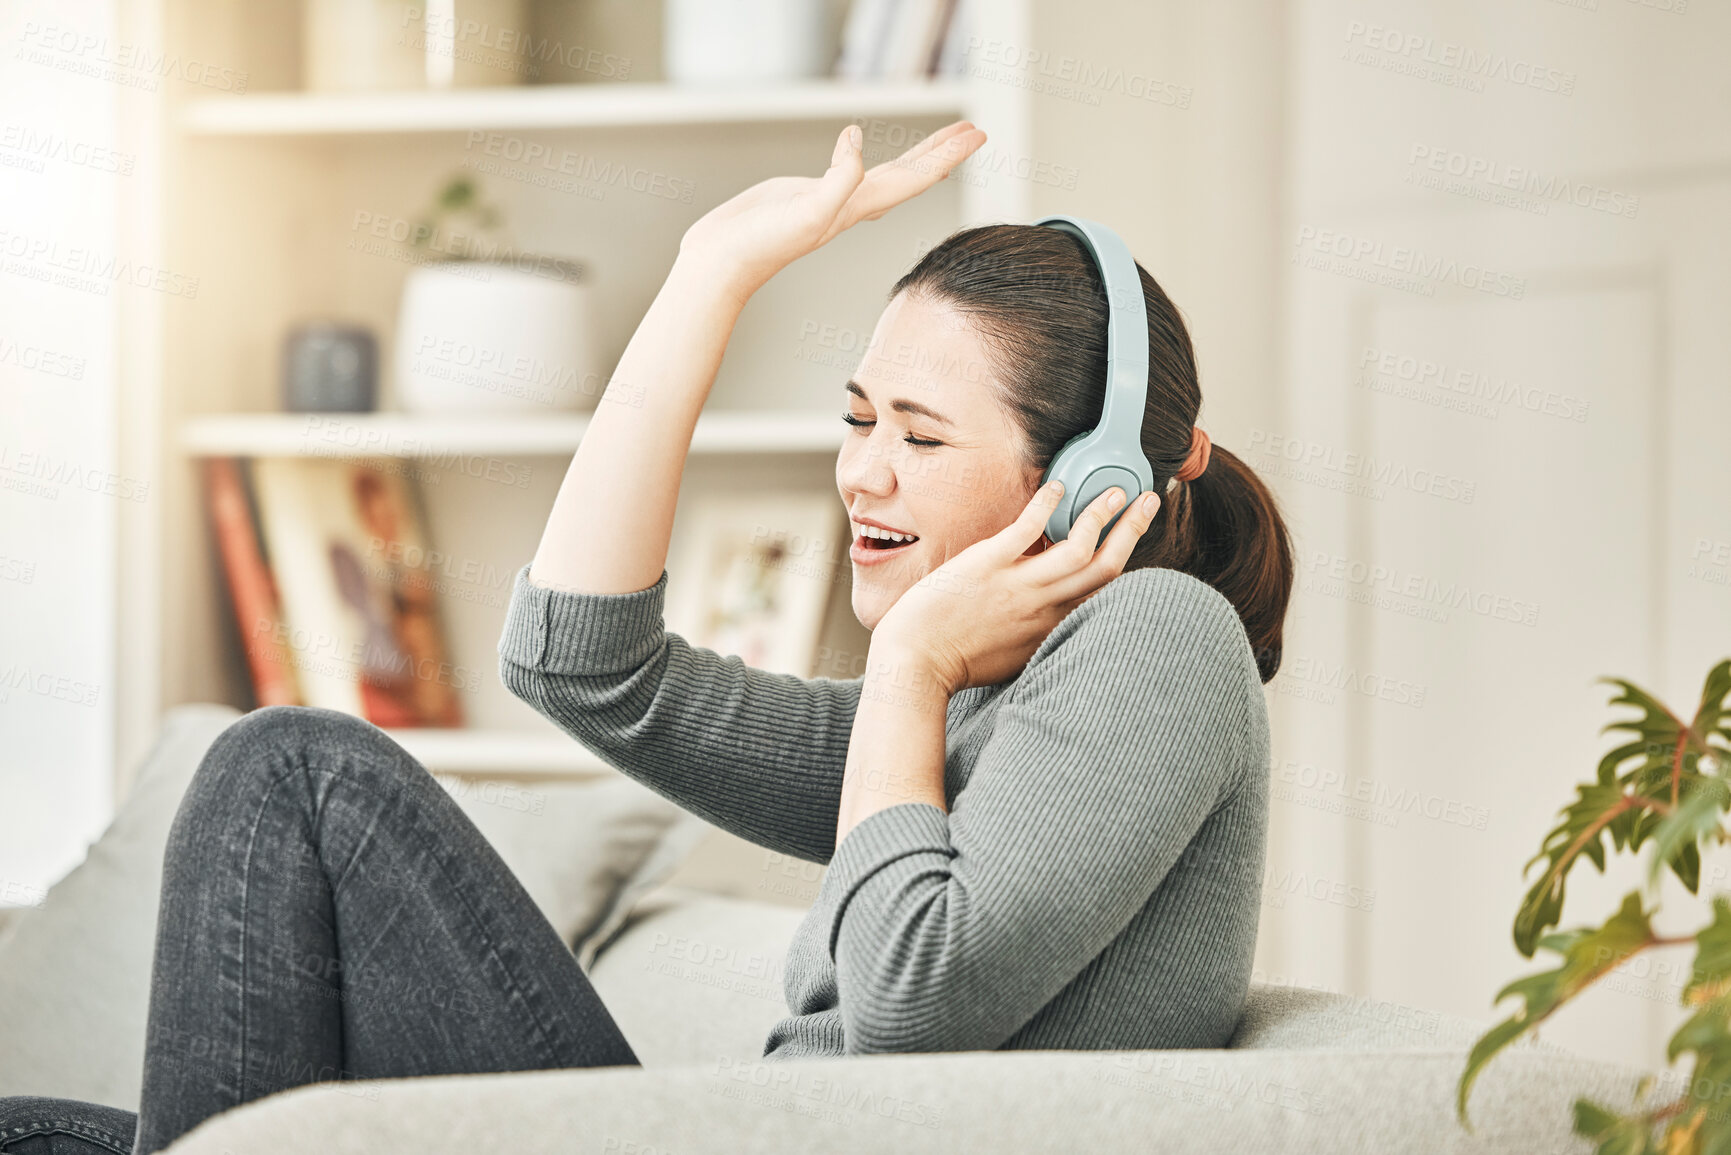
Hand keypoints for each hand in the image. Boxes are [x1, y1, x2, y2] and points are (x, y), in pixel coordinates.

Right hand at [677, 120, 986, 302]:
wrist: (723, 263)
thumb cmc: (760, 244)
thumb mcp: (805, 211)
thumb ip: (838, 180)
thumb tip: (856, 142)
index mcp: (857, 206)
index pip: (913, 178)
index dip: (946, 154)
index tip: (976, 134)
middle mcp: (850, 204)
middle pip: (909, 176)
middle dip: (941, 152)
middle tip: (973, 130)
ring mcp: (829, 201)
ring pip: (884, 175)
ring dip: (913, 157)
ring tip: (938, 140)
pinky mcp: (804, 194)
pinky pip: (846, 172)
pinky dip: (859, 157)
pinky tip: (857, 148)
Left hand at [872, 481, 1162, 695]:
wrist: (915, 664)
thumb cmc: (958, 662)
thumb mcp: (1014, 656)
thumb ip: (1038, 634)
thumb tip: (1051, 617)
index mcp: (1053, 628)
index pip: (1105, 593)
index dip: (1126, 561)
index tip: (1134, 540)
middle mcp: (1044, 607)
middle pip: (1106, 567)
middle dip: (1133, 530)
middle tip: (1148, 501)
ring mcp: (1018, 586)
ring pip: (1079, 548)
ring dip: (1102, 515)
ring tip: (1113, 490)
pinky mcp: (988, 565)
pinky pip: (1028, 529)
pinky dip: (1047, 505)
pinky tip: (1057, 486)